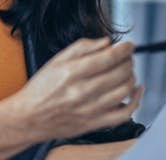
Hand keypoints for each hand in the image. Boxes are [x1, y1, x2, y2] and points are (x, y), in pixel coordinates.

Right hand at [5, 38, 142, 141]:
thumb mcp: (56, 60)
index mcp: (73, 73)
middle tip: (126, 57)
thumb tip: (106, 42)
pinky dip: (136, 100)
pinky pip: (125, 113)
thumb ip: (82, 47)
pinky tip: (135, 91)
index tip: (129, 45)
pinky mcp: (96, 123)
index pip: (108, 57)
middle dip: (128, 60)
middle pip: (120, 72)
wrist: (30, 117)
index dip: (124, 49)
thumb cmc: (41, 89)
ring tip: (126, 71)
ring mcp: (92, 109)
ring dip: (131, 76)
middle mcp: (83, 91)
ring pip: (125, 90)